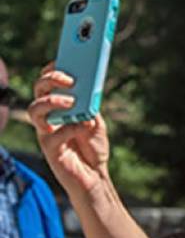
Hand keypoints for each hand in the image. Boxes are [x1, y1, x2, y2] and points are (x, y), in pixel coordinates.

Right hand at [28, 62, 110, 197]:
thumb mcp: (97, 124)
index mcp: (59, 109)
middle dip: (50, 80)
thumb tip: (89, 93)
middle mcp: (48, 118)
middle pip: (38, 91)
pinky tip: (82, 128)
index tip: (62, 61)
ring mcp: (46, 133)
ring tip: (71, 101)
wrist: (95, 176)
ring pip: (33, 110)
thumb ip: (91, 108)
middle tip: (69, 80)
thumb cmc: (94, 148)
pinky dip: (69, 128)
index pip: (48, 84)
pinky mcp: (49, 149)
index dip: (51, 71)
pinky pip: (52, 135)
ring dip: (51, 102)